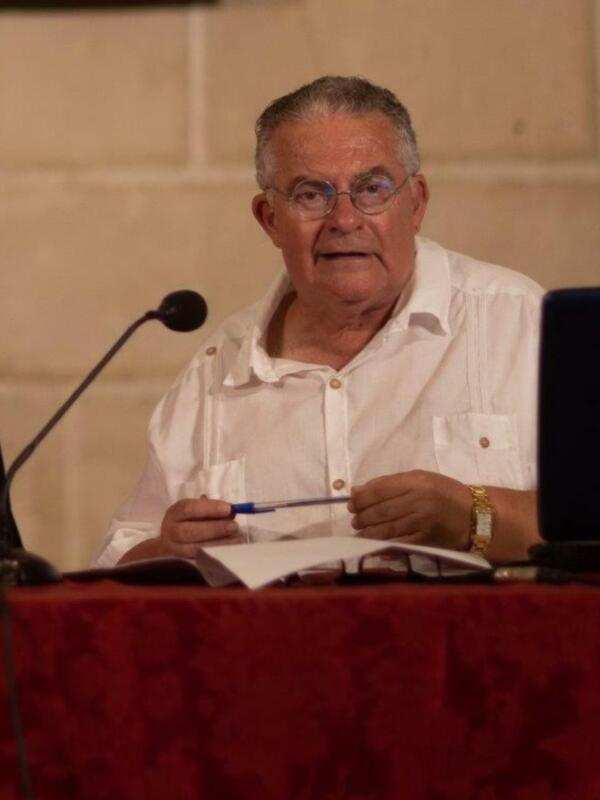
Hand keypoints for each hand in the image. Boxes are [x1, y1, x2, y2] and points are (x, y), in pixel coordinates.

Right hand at [159, 496, 241, 558]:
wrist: (174, 542)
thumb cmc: (191, 521)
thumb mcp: (198, 511)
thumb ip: (214, 510)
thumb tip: (232, 511)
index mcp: (175, 513)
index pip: (188, 509)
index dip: (209, 508)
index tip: (228, 508)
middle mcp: (171, 531)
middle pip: (188, 531)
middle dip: (214, 529)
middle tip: (233, 526)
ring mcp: (175, 550)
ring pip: (194, 550)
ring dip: (218, 544)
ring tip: (236, 539)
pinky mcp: (184, 563)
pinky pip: (201, 561)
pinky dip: (217, 555)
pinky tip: (230, 550)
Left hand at [349, 470, 471, 550]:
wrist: (475, 514)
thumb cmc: (445, 493)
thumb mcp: (421, 479)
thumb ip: (390, 483)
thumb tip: (358, 490)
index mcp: (416, 481)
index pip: (380, 489)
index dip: (362, 498)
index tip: (352, 503)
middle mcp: (419, 500)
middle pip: (382, 509)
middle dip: (363, 516)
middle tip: (354, 519)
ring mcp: (423, 521)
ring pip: (388, 528)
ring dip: (369, 531)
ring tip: (359, 531)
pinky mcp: (427, 539)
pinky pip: (400, 542)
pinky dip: (383, 544)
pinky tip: (373, 543)